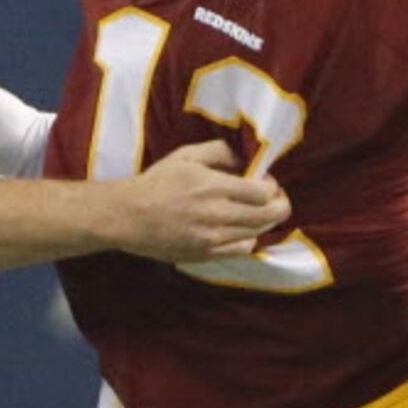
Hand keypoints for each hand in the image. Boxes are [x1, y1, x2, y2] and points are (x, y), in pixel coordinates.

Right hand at [114, 140, 290, 263]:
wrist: (127, 217)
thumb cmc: (156, 182)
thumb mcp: (186, 155)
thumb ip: (220, 151)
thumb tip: (245, 160)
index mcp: (213, 187)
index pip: (264, 192)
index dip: (273, 186)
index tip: (265, 181)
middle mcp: (217, 215)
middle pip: (269, 216)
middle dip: (280, 204)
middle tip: (273, 198)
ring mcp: (212, 239)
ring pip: (258, 233)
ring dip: (263, 221)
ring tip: (253, 211)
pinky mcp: (206, 255)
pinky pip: (242, 250)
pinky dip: (247, 239)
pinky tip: (237, 229)